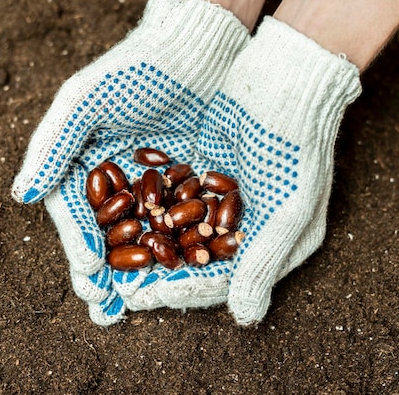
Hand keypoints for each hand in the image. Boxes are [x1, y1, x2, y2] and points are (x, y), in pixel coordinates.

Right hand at [11, 0, 247, 324]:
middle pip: (108, 238)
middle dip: (106, 277)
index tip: (89, 273)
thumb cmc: (134, 71)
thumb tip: (20, 194)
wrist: (194, 51)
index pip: (76, 217)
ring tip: (137, 309)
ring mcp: (155, 190)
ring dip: (140, 278)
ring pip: (144, 241)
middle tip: (107, 312)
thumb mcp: (84, 101)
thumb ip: (52, 145)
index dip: (80, 246)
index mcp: (85, 168)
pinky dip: (181, 254)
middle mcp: (117, 185)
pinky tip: (183, 278)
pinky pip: (183, 228)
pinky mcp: (190, 189)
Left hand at [127, 17, 361, 325]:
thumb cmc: (295, 145)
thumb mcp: (287, 209)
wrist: (283, 78)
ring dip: (141, 250)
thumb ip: (263, 263)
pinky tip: (113, 219)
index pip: (220, 280)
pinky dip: (141, 213)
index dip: (182, 291)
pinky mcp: (197, 173)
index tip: (144, 298)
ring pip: (174, 235)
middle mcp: (240, 226)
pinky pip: (165, 201)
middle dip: (153, 277)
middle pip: (192, 262)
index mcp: (268, 243)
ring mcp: (217, 200)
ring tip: (103, 262)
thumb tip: (245, 319)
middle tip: (114, 288)